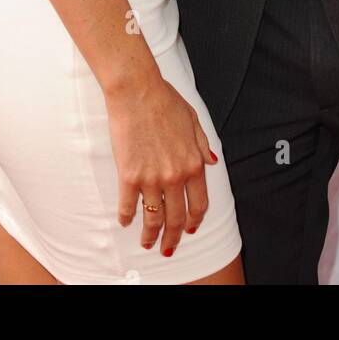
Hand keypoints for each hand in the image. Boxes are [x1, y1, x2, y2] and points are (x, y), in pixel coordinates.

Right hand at [105, 75, 217, 255]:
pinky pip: (128, 206)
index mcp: (193, 162)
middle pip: (177, 218)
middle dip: (173, 238)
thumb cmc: (164, 100)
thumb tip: (212, 162)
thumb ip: (203, 145)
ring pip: (153, 218)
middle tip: (167, 248)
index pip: (199, 203)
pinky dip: (127, 218)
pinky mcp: (129, 176)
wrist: (137, 91)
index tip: (190, 230)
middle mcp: (175, 175)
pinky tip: (126, 221)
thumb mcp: (194, 120)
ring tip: (147, 242)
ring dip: (150, 235)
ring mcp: (152, 178)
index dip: (195, 221)